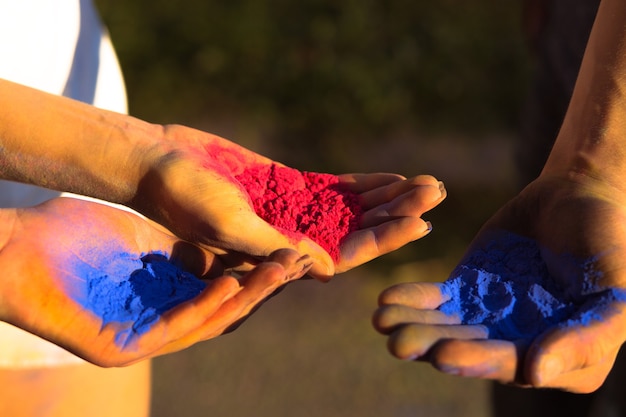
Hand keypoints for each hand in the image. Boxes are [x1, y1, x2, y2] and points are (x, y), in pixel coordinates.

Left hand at [0, 197, 310, 366]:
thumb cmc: (70, 235)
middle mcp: (158, 319)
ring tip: (277, 273)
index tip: (288, 250)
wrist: (12, 248)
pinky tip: (229, 286)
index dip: (258, 273)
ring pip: (206, 323)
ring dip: (244, 298)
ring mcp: (139, 335)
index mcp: (165, 296)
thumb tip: (228, 239)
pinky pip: (172, 329)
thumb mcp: (142, 236)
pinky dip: (204, 308)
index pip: (223, 290)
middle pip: (223, 309)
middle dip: (262, 287)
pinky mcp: (118, 347)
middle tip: (296, 265)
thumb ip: (182, 247)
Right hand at [135, 125, 444, 279]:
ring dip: (388, 197)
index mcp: (282, 254)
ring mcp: (293, 210)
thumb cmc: (183, 199)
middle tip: (437, 193)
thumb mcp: (229, 225)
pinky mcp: (287, 184)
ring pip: (352, 209)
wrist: (158, 165)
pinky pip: (334, 188)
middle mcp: (294, 236)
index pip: (344, 252)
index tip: (420, 223)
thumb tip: (329, 270)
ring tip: (427, 183)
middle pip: (358, 229)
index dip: (384, 239)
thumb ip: (275, 246)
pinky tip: (391, 178)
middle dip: (398, 213)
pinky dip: (363, 183)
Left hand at [373, 175, 625, 392]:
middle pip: (470, 350)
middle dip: (434, 346)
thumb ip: (587, 334)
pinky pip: (434, 300)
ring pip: (445, 328)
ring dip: (413, 327)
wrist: (578, 197)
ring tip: (382, 320)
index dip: (480, 361)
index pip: (515, 365)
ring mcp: (488, 318)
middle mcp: (518, 345)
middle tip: (399, 344)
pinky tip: (387, 298)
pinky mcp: (465, 290)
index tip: (445, 356)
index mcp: (560, 358)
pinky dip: (412, 300)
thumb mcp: (616, 291)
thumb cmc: (610, 244)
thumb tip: (538, 373)